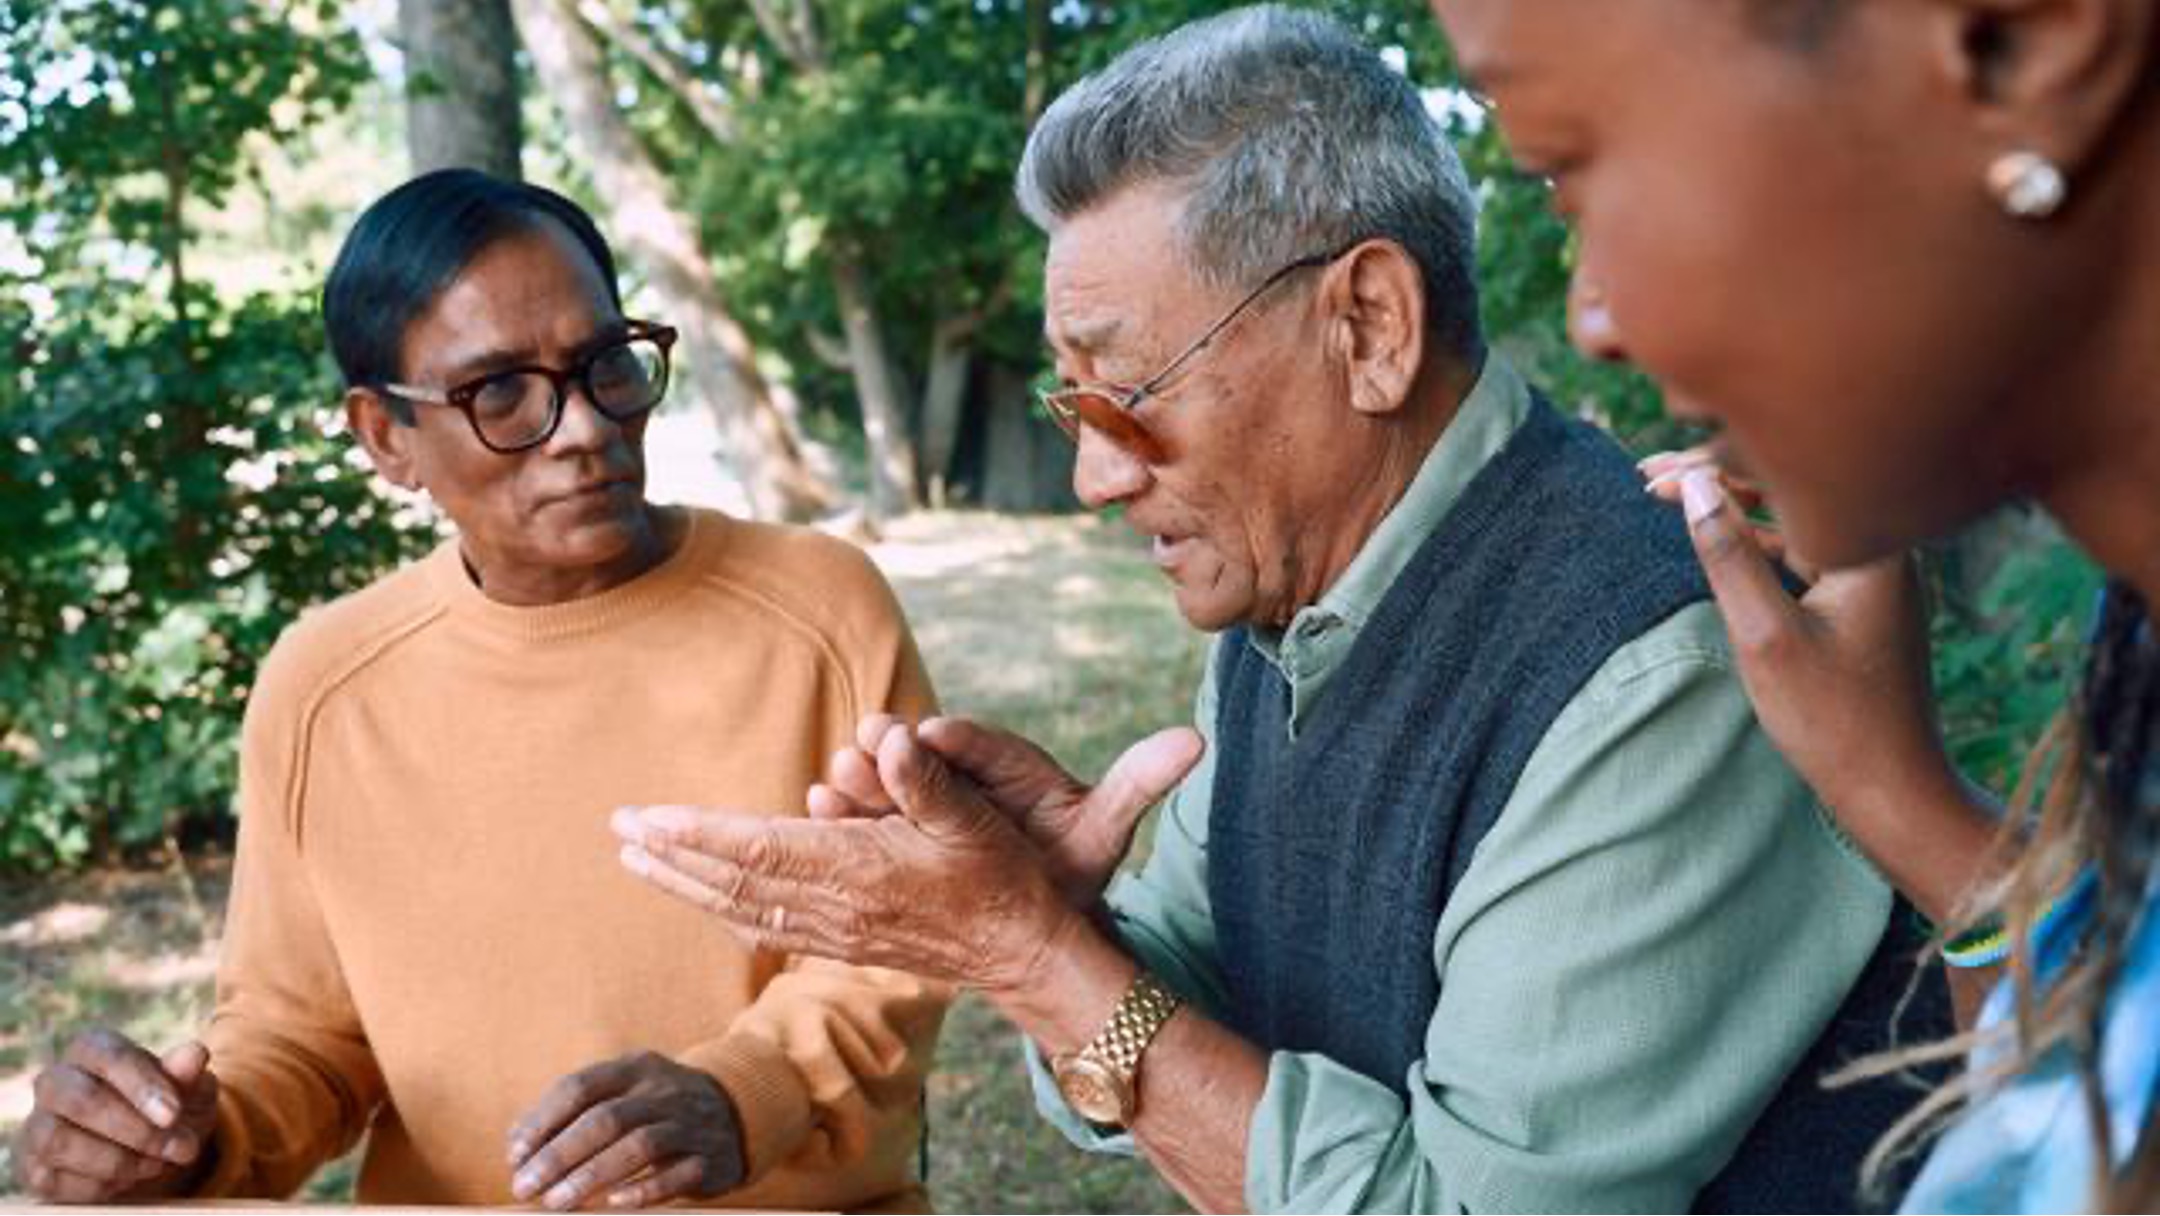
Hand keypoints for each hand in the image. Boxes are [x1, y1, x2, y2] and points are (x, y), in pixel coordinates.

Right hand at [14, 1032, 217, 1202]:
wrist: (146, 1150)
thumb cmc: (166, 1108)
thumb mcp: (188, 1090)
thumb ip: (187, 1074)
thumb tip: (195, 1053)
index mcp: (92, 1048)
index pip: (110, 1056)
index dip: (142, 1085)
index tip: (173, 1115)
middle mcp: (55, 1081)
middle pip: (82, 1100)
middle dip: (137, 1130)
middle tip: (179, 1148)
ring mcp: (37, 1125)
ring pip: (60, 1141)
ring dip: (118, 1160)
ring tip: (156, 1164)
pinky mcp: (33, 1166)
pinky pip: (55, 1179)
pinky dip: (100, 1184)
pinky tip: (129, 1178)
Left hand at [507, 1052, 744, 1210]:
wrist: (740, 1112)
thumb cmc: (658, 1108)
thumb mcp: (625, 1092)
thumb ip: (575, 1112)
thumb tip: (516, 1146)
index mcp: (636, 1068)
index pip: (581, 1087)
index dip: (542, 1121)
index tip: (514, 1156)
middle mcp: (665, 1091)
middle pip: (605, 1119)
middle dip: (558, 1155)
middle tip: (524, 1187)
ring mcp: (692, 1123)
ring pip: (639, 1145)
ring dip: (591, 1176)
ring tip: (556, 1202)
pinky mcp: (712, 1158)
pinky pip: (678, 1175)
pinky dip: (644, 1189)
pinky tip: (613, 1204)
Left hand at [615, 723, 1082, 997]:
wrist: (1022, 952)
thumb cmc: (1002, 876)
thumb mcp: (973, 818)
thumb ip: (924, 780)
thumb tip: (889, 736)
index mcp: (858, 873)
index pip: (757, 852)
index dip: (698, 834)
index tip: (647, 819)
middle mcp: (835, 909)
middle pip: (732, 884)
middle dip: (671, 857)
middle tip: (618, 832)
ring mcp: (836, 932)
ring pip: (740, 910)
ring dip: (685, 884)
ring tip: (639, 861)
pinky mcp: (843, 945)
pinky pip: (765, 929)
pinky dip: (723, 909)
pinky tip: (703, 898)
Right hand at [810, 713, 1203, 907]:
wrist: (1033, 906)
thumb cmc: (1070, 862)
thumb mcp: (1104, 826)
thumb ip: (1140, 780)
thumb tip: (1195, 741)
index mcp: (1011, 763)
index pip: (983, 741)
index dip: (960, 738)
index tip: (936, 732)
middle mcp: (961, 772)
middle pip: (923, 755)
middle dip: (896, 752)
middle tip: (872, 741)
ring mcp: (922, 797)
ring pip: (886, 781)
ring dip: (859, 780)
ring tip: (835, 780)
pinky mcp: (892, 823)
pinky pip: (864, 814)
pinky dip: (839, 815)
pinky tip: (812, 811)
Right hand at [1644, 450, 1998, 920]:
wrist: (1892, 788)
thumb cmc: (1833, 719)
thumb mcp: (1764, 634)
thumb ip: (1726, 556)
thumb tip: (1691, 486)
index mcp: (1868, 542)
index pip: (1780, 475)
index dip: (1705, 466)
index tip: (1646, 477)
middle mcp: (1878, 544)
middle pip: (1785, 487)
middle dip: (1712, 477)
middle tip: (1643, 477)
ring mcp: (1870, 571)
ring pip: (1787, 516)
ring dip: (1727, 506)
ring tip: (1666, 497)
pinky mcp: (1859, 597)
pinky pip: (1798, 547)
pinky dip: (1752, 539)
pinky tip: (1716, 536)